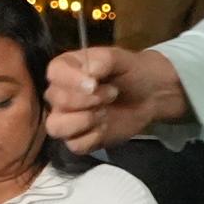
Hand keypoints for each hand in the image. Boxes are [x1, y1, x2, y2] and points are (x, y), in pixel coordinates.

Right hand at [45, 46, 189, 154]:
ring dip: (83, 121)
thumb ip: (103, 60)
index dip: (70, 81)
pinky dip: (92, 137)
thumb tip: (89, 73)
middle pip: (57, 101)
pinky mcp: (79, 139)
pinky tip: (105, 126)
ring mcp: (67, 118)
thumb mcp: (120, 58)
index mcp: (66, 69)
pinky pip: (74, 145)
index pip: (54, 73)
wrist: (149, 95)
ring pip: (56, 127)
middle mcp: (60, 93)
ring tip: (104, 113)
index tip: (93, 84)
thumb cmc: (131, 72)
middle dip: (87, 100)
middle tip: (112, 93)